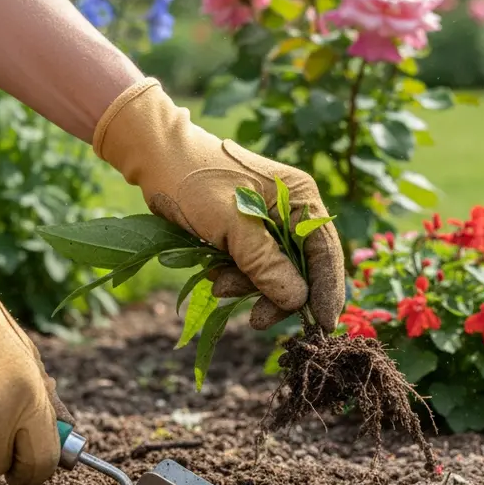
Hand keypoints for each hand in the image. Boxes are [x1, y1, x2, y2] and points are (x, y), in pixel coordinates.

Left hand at [92, 79, 345, 331]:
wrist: (157, 158)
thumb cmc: (195, 181)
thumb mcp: (231, 224)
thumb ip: (265, 263)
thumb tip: (297, 300)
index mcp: (299, 198)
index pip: (325, 251)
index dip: (326, 290)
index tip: (322, 326)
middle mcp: (292, 210)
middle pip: (302, 267)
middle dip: (277, 294)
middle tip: (257, 321)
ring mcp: (270, 222)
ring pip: (275, 272)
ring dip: (250, 287)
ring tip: (220, 287)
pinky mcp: (249, 232)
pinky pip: (254, 266)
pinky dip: (238, 278)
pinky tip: (215, 276)